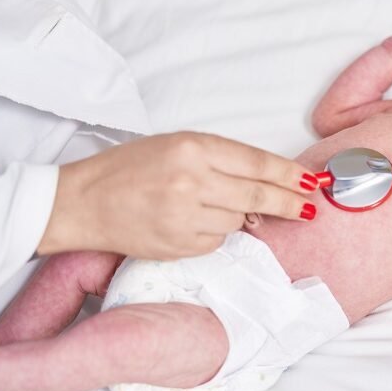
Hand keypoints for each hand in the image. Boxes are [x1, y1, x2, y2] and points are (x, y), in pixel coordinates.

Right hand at [39, 132, 319, 259]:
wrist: (80, 202)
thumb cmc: (127, 169)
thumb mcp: (175, 146)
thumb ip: (221, 160)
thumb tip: (268, 182)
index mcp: (191, 147)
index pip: (257, 163)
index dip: (289, 175)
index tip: (311, 182)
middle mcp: (191, 181)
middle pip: (258, 195)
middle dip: (288, 203)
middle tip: (308, 208)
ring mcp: (185, 216)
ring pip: (238, 220)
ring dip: (236, 216)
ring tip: (204, 205)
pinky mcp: (179, 245)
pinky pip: (217, 241)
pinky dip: (213, 233)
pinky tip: (189, 222)